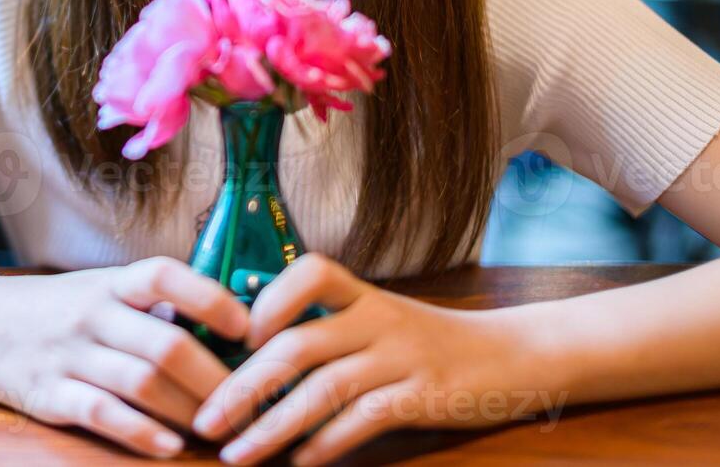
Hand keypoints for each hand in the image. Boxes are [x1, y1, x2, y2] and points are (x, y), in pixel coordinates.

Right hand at [0, 255, 251, 457]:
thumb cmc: (55, 308)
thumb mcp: (99, 290)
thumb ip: (151, 306)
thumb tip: (228, 326)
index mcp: (110, 283)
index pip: (165, 276)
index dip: (211, 298)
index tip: (250, 327)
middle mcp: (91, 314)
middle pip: (167, 344)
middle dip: (217, 379)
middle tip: (251, 403)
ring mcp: (69, 355)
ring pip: (142, 383)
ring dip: (189, 411)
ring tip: (219, 430)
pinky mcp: (48, 395)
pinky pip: (101, 414)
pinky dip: (140, 432)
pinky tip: (169, 445)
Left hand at [190, 253, 554, 464]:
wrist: (513, 356)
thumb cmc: (428, 341)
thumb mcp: (379, 318)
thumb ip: (327, 328)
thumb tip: (252, 358)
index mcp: (363, 293)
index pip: (309, 272)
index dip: (267, 301)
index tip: (234, 338)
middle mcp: (378, 318)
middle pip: (298, 344)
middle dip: (243, 386)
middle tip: (206, 420)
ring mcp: (402, 356)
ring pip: (324, 389)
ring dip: (273, 426)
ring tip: (238, 453)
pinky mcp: (423, 395)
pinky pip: (363, 420)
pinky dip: (325, 444)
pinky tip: (299, 463)